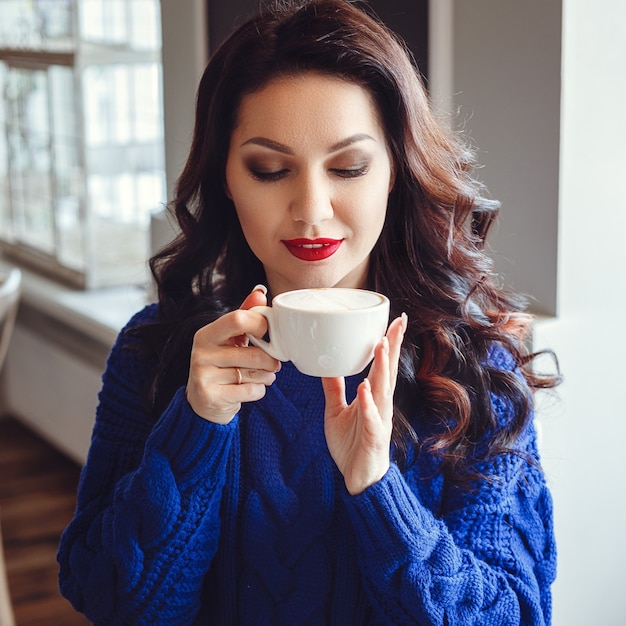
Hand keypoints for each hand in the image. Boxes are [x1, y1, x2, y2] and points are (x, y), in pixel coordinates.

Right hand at [186, 286, 280, 423]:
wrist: (203, 402)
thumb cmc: (222, 365)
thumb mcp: (229, 339)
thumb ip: (244, 315)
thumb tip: (259, 292)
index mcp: (206, 334)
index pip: (238, 319)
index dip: (261, 325)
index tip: (268, 334)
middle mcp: (201, 353)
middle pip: (252, 352)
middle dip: (270, 359)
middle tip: (274, 362)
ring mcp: (203, 376)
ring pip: (254, 373)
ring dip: (267, 375)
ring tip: (264, 375)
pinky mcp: (211, 396)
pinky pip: (251, 390)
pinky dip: (259, 390)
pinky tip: (252, 388)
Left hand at [322, 314, 406, 494]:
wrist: (359, 479)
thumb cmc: (352, 445)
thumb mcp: (337, 411)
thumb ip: (335, 388)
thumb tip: (327, 364)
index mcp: (373, 396)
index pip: (382, 364)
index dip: (388, 342)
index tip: (394, 320)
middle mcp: (380, 404)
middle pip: (389, 370)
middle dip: (393, 345)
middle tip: (398, 321)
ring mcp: (379, 419)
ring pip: (382, 389)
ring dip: (382, 367)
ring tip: (380, 344)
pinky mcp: (373, 437)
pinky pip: (371, 418)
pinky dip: (368, 402)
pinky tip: (365, 388)